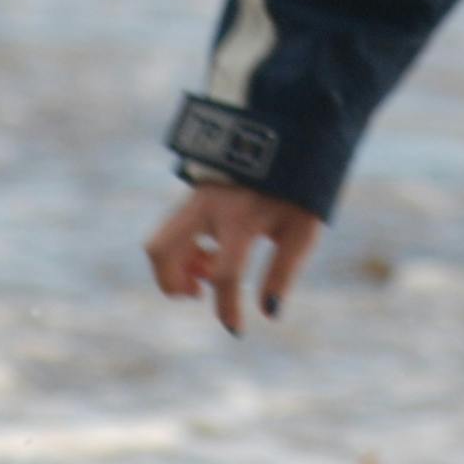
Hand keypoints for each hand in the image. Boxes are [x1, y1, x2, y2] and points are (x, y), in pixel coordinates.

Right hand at [144, 183, 321, 335]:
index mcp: (240, 217)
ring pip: (161, 238)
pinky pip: (174, 226)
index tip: (235, 328)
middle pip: (160, 250)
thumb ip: (284, 271)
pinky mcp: (194, 191)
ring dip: (177, 265)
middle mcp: (208, 205)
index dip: (228, 309)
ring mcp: (196, 195)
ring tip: (208, 270)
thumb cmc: (299, 186)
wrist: (288, 135)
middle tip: (196, 293)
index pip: (224, 275)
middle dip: (169, 283)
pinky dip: (183, 247)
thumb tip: (269, 313)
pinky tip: (210, 251)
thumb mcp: (302, 228)